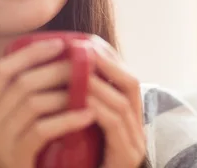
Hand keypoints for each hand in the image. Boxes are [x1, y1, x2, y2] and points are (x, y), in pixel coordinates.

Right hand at [0, 39, 95, 167]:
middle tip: (83, 64)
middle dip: (55, 69)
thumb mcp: (16, 127)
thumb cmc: (22, 159)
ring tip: (89, 88)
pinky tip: (87, 115)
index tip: (58, 43)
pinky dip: (67, 119)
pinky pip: (42, 130)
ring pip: (32, 102)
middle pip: (21, 82)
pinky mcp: (13, 159)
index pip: (2, 70)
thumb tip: (56, 65)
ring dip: (65, 92)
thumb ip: (26, 101)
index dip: (30, 53)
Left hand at [89, 37, 145, 167]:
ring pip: (123, 101)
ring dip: (98, 82)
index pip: (124, 77)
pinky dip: (97, 107)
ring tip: (76, 68)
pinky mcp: (126, 157)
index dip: (107, 58)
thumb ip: (78, 104)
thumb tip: (60, 73)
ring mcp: (134, 143)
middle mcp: (136, 127)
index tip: (84, 42)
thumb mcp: (78, 127)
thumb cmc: (78, 165)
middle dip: (107, 63)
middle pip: (130, 82)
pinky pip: (114, 124)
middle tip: (83, 48)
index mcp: (126, 117)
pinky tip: (79, 97)